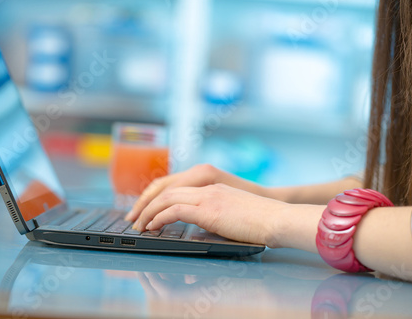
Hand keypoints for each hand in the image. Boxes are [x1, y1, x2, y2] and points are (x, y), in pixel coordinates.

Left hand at [130, 183, 284, 245]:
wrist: (277, 218)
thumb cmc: (261, 220)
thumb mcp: (233, 211)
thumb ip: (215, 212)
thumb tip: (202, 224)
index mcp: (212, 186)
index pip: (175, 186)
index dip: (157, 196)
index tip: (146, 209)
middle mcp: (207, 187)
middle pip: (166, 188)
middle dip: (145, 203)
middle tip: (134, 217)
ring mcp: (207, 196)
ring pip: (166, 198)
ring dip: (148, 212)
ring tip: (139, 225)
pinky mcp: (208, 210)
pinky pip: (174, 210)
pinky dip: (159, 218)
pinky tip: (153, 226)